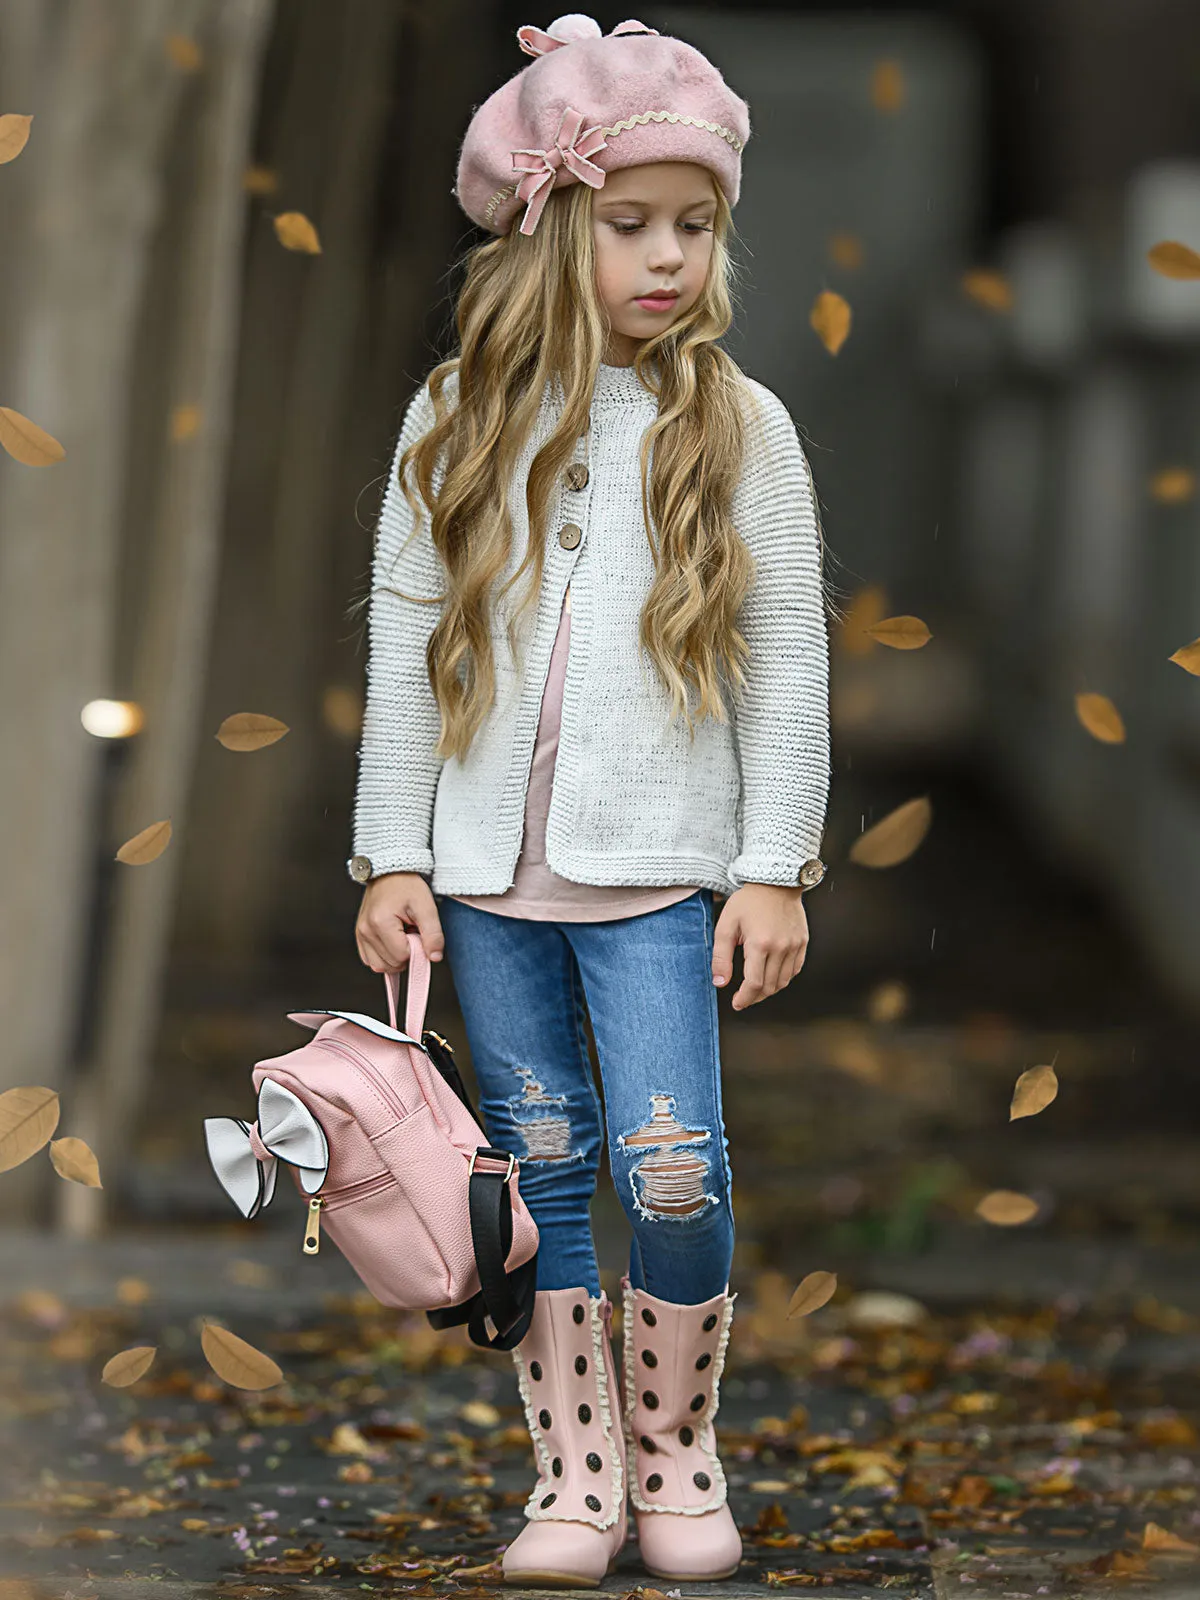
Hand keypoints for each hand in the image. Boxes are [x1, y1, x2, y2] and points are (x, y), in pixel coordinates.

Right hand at [355, 872, 444, 971]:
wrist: (390, 872)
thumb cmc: (407, 886)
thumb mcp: (426, 906)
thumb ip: (433, 934)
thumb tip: (434, 957)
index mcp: (381, 922)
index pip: (402, 956)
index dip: (417, 947)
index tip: (419, 931)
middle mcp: (366, 930)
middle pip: (391, 964)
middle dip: (406, 953)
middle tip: (411, 931)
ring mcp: (360, 934)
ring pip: (379, 966)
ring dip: (395, 958)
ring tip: (402, 936)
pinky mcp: (359, 936)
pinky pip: (370, 960)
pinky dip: (384, 957)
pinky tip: (393, 942)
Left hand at [711, 884, 809, 1010]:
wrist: (775, 882)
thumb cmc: (748, 902)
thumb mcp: (726, 925)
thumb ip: (721, 956)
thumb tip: (720, 982)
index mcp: (759, 944)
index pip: (754, 984)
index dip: (744, 999)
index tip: (737, 1003)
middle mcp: (780, 947)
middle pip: (769, 987)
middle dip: (754, 997)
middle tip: (743, 998)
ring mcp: (794, 946)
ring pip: (783, 981)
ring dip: (768, 990)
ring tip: (755, 989)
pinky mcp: (802, 943)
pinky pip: (794, 970)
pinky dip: (783, 978)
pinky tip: (771, 976)